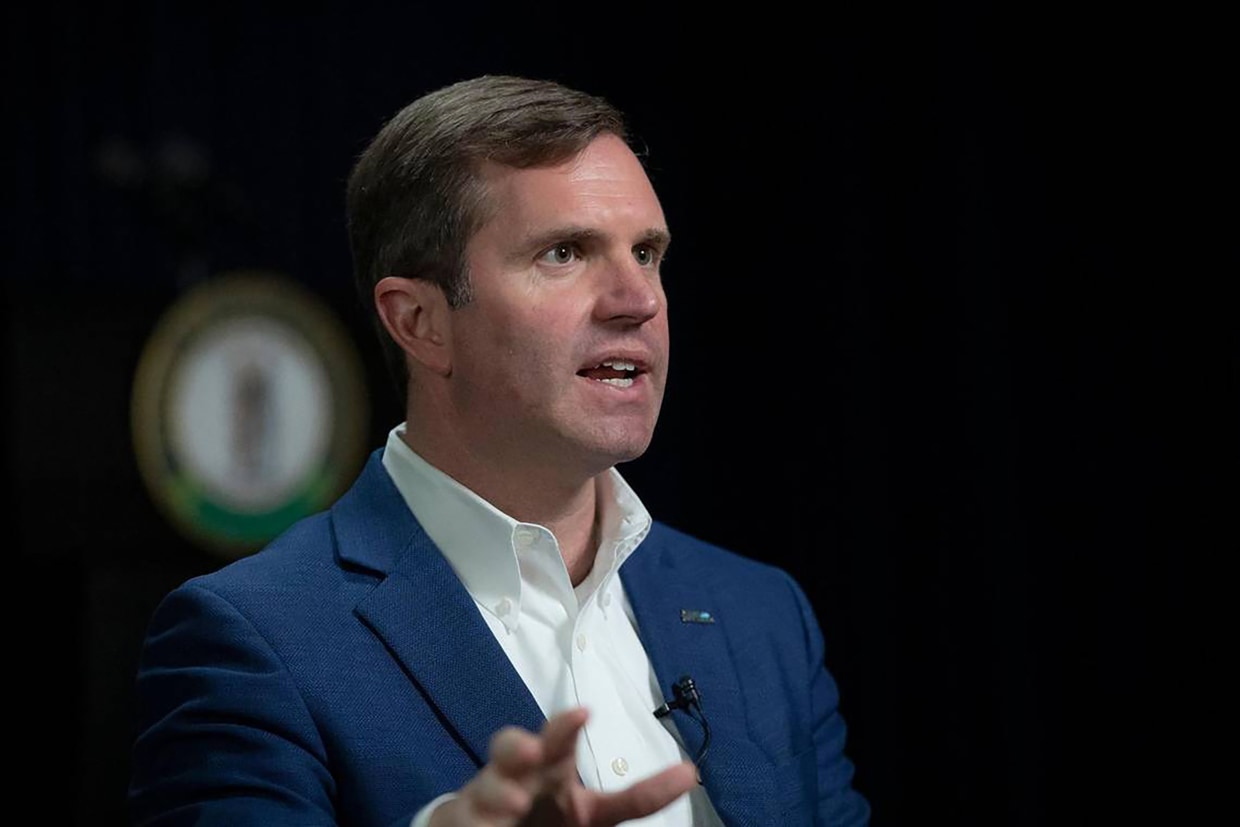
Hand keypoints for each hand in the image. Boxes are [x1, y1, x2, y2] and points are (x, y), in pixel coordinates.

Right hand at [429, 707, 697, 825]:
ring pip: (486, 786)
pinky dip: (478, 823)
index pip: (560, 739)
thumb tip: (690, 772)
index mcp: (551, 768)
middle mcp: (518, 776)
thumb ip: (638, 797)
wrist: (484, 826)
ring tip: (518, 804)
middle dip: (524, 744)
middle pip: (516, 747)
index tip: (589, 714)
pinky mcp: (463, 819)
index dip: (567, 726)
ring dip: (499, 792)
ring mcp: (486, 798)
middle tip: (536, 753)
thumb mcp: (594, 812)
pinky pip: (465, 820)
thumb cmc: (544, 813)